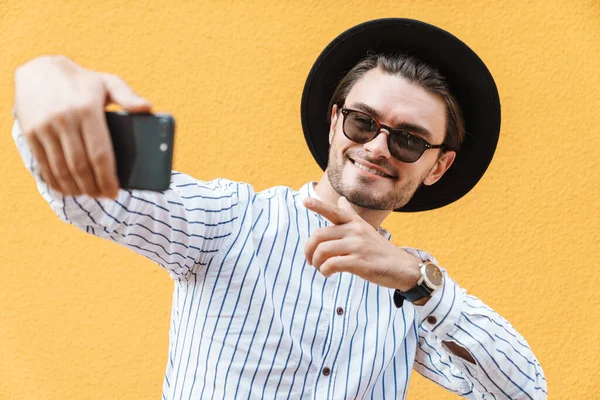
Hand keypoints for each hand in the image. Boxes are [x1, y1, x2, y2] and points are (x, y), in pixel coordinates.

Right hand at [14, 55, 151, 197]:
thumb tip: (148, 109)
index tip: (115, 192)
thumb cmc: (82, 81)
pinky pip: (43, 164)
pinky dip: (55, 182)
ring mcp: (45, 127)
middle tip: (104, 196)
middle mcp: (65, 119)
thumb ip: (127, 96)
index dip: (108, 178)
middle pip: (80, 166)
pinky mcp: (30, 132)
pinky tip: (67, 189)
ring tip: (89, 195)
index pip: (100, 154)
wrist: (39, 68)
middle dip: (93, 187)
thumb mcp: (106, 82)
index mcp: (87, 110)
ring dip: (75, 188)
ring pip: (61, 169)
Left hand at [303, 196, 421, 290]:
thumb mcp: (365, 229)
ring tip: (320, 268)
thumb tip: (340, 199)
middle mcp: (355, 230)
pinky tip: (328, 273)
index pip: (334, 211)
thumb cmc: (380, 250)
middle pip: (319, 235)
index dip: (319, 206)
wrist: (402, 268)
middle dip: (309, 249)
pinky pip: (331, 265)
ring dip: (316, 262)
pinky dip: (325, 271)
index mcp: (355, 222)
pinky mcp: (359, 262)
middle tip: (310, 260)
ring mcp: (357, 246)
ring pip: (322, 251)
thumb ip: (350, 215)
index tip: (305, 201)